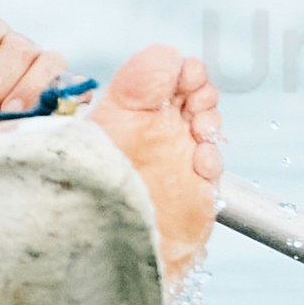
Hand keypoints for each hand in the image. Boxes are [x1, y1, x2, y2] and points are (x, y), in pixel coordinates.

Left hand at [85, 38, 223, 274]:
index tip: (184, 80)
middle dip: (201, 92)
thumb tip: (170, 56)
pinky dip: (213, 156)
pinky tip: (200, 166)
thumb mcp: (106, 124)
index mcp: (127, 109)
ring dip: (210, 121)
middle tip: (196, 111)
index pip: (164, 72)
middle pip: (192, 91)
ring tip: (200, 137)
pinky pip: (213, 160)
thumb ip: (137, 84)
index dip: (181, 70)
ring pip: (207, 121)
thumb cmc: (90, 187)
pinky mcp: (191, 186)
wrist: (107, 248)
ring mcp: (172, 156)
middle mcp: (150, 129)